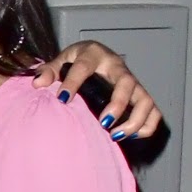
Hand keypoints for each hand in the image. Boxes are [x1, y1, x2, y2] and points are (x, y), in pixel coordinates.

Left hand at [34, 41, 162, 139]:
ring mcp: (131, 81)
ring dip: (135, 119)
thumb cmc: (76, 61)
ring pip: (146, 99)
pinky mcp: (139, 94)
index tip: (62, 99)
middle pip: (127, 82)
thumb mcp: (61, 61)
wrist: (93, 58)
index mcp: (94, 55)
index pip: (84, 66)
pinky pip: (153, 111)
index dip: (73, 83)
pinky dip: (147, 126)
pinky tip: (130, 136)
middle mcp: (116, 66)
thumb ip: (50, 71)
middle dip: (118, 105)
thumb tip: (38, 83)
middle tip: (103, 124)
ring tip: (116, 135)